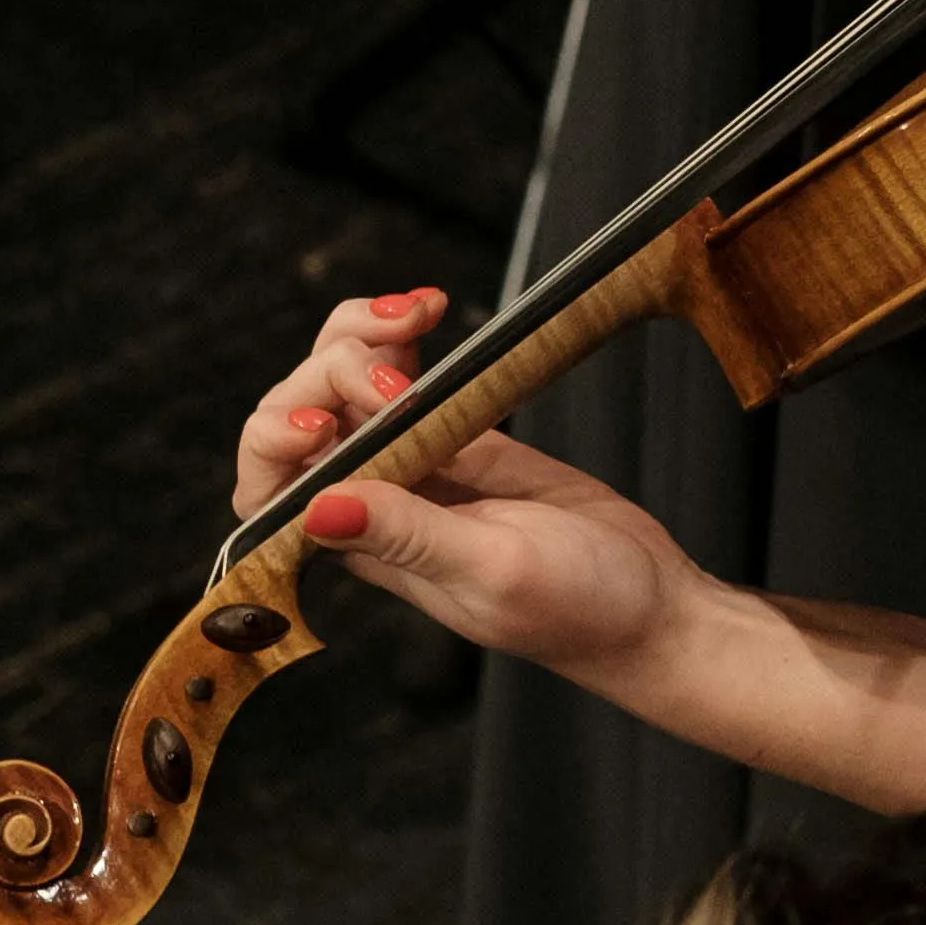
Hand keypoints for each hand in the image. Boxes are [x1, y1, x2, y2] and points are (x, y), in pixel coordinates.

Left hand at [248, 285, 695, 681]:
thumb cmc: (581, 610)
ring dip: (362, 339)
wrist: (654, 605)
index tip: (327, 420)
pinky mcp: (463, 437)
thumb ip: (412, 535)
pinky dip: (405, 341)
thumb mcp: (497, 570)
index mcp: (367, 551)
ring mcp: (419, 465)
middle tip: (398, 360)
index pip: (271, 493)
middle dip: (331, 370)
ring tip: (416, 313)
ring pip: (347, 387)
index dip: (274, 443)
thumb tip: (317, 503)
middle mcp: (378, 504)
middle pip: (303, 419)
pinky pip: (408, 378)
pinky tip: (428, 316)